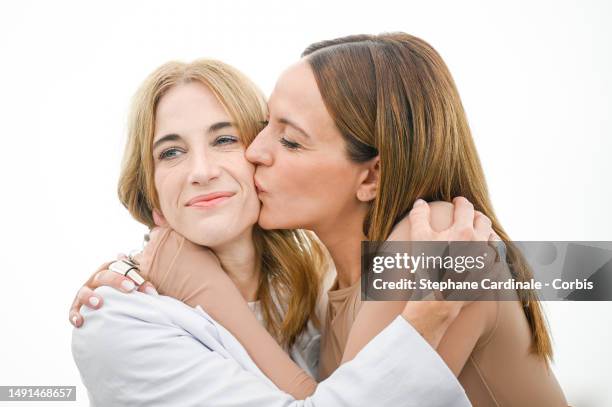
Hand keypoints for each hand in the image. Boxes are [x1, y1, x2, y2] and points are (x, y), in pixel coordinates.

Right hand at [68, 252, 158, 328]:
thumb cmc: (125, 289)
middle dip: (116, 281)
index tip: (137, 284)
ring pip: (84, 292)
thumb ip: (141, 282)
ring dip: (90, 297)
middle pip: (103, 276)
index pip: (118, 267)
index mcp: (110, 269)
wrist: (110, 298)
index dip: (129, 275)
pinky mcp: (76, 306)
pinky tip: (80, 322)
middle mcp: (95, 279)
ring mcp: (85, 292)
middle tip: (129, 288)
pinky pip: (73, 310)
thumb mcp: (133, 283)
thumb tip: (150, 290)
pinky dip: (75, 316)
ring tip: (99, 303)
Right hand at [392, 197, 499, 346]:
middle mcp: (479, 242)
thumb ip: (419, 216)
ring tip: (480, 233)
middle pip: (484, 221)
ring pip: (494, 239)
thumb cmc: (426, 268)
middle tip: (469, 215)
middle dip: (475, 215)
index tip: (457, 201)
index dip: (460, 201)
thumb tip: (420, 202)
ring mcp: (488, 260)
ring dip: (487, 233)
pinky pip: (498, 261)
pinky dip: (493, 255)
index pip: (466, 207)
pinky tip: (487, 256)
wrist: (438, 299)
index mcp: (463, 230)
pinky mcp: (491, 275)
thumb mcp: (418, 238)